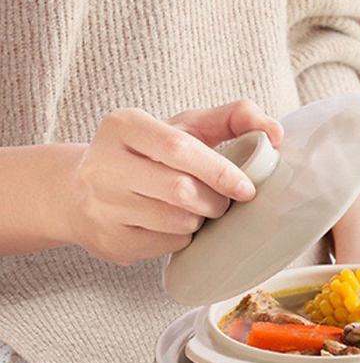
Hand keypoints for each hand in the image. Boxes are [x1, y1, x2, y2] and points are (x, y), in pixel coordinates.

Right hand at [62, 99, 282, 264]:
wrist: (82, 193)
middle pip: (181, 190)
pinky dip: (182, 238)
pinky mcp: (109, 239)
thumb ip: (232, 118)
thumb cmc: (149, 156)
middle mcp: (104, 163)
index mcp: (124, 125)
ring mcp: (102, 204)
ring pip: (176, 221)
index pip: (180, 148)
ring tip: (194, 211)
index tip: (248, 189)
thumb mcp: (183, 127)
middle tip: (222, 203)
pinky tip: (171, 225)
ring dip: (199, 221)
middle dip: (214, 201)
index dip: (221, 171)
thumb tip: (274, 131)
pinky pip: (166, 244)